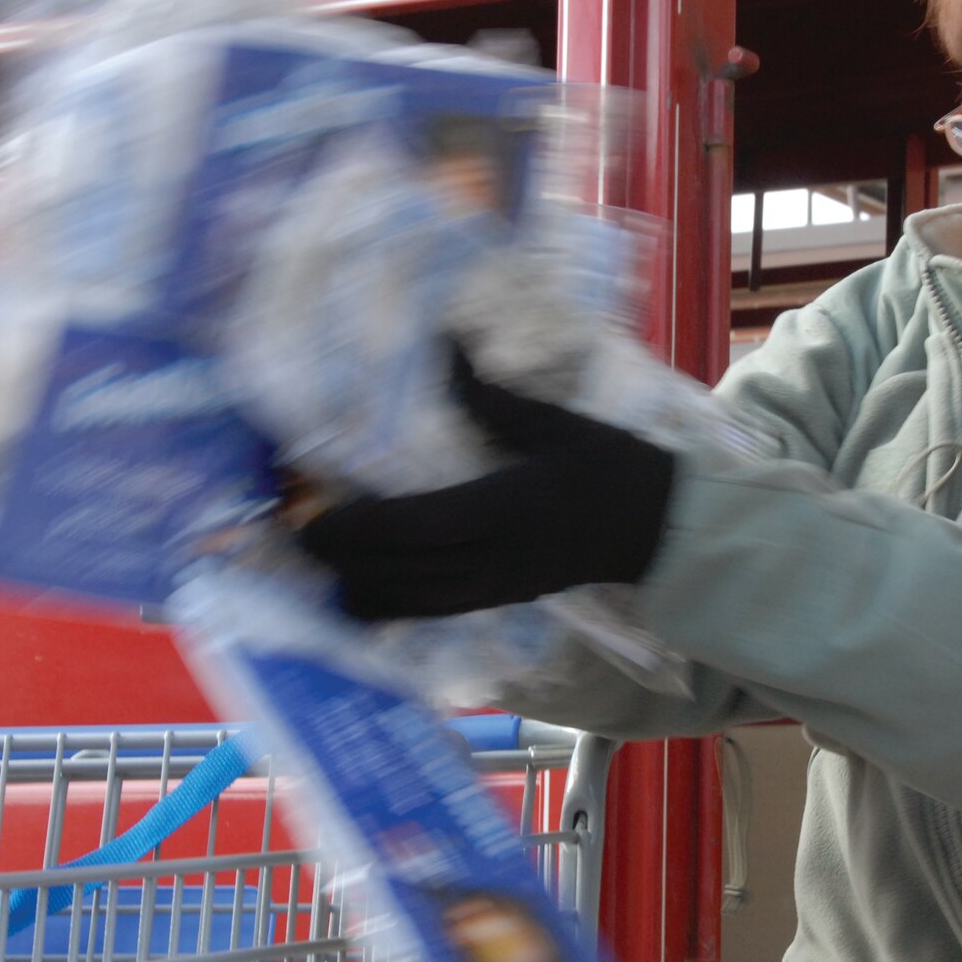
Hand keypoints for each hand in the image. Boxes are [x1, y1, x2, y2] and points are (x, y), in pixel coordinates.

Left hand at [294, 347, 675, 619]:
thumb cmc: (613, 468)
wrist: (662, 529)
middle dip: (348, 565)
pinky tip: (371, 600)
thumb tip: (446, 350)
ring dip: (367, 594)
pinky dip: (399, 609)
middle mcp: (496, 557)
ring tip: (325, 580)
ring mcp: (501, 586)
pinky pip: (440, 612)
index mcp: (506, 508)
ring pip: (418, 603)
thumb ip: (496, 399)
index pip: (417, 526)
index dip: (359, 529)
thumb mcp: (558, 425)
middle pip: (405, 573)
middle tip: (300, 546)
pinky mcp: (507, 599)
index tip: (315, 519)